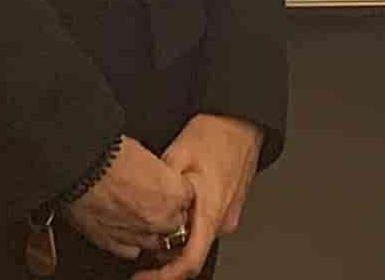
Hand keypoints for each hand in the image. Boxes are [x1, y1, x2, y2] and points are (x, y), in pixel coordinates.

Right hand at [60, 136, 198, 267]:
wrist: (80, 166)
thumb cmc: (110, 153)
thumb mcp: (146, 154)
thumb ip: (159, 174)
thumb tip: (156, 177)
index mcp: (173, 193)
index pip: (187, 197)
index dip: (176, 190)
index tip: (169, 186)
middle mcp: (159, 219)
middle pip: (176, 223)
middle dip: (168, 213)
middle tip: (152, 200)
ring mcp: (137, 235)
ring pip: (156, 241)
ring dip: (150, 229)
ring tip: (136, 212)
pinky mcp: (113, 244)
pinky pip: (131, 250)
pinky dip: (130, 241)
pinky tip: (123, 225)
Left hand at [132, 114, 263, 279]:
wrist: (242, 120)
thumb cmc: (217, 134)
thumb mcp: (177, 155)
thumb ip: (161, 188)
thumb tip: (143, 205)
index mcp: (210, 212)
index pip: (189, 261)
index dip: (164, 277)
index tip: (143, 278)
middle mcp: (223, 220)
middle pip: (191, 252)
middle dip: (164, 253)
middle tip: (142, 241)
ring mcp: (228, 216)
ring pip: (197, 237)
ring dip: (177, 235)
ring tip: (159, 214)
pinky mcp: (229, 209)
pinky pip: (205, 225)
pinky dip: (189, 223)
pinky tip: (178, 205)